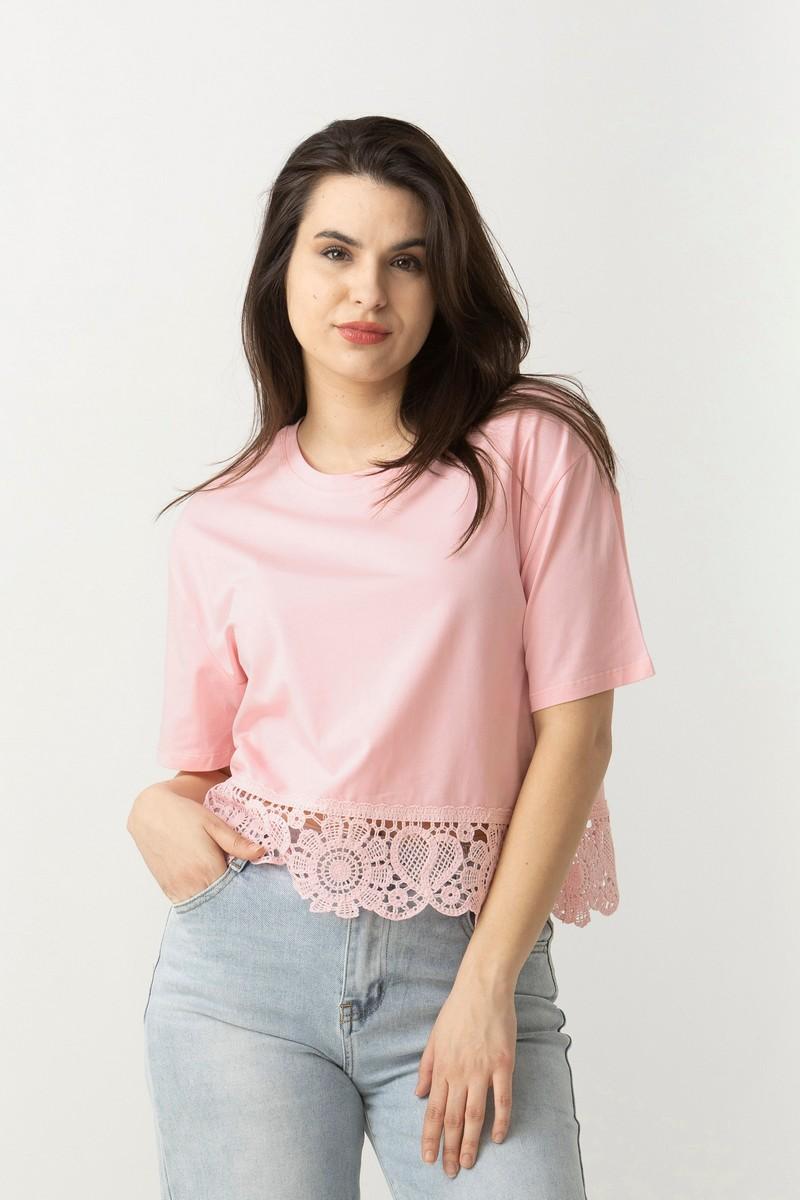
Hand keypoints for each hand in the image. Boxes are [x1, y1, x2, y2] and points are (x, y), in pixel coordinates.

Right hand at [127, 785, 263, 903]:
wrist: (149, 813)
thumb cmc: (183, 815)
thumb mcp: (212, 824)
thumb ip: (236, 842)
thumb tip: (261, 852)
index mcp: (207, 868)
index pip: (234, 893)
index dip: (246, 891)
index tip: (256, 888)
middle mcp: (191, 884)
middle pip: (220, 903)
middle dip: (232, 897)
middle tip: (242, 887)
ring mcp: (177, 889)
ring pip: (203, 906)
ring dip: (216, 900)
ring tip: (225, 885)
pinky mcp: (167, 889)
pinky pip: (188, 902)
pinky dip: (200, 898)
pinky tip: (207, 885)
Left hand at [414, 970, 516, 1177]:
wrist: (482, 988)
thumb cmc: (457, 1010)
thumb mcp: (433, 1037)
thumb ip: (426, 1067)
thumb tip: (418, 1094)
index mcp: (442, 1067)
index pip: (433, 1110)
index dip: (430, 1137)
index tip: (428, 1158)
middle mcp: (459, 1072)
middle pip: (452, 1118)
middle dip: (449, 1148)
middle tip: (449, 1171)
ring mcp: (482, 1070)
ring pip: (474, 1115)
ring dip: (470, 1142)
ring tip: (467, 1163)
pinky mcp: (503, 1065)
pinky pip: (503, 1099)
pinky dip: (501, 1121)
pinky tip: (499, 1138)